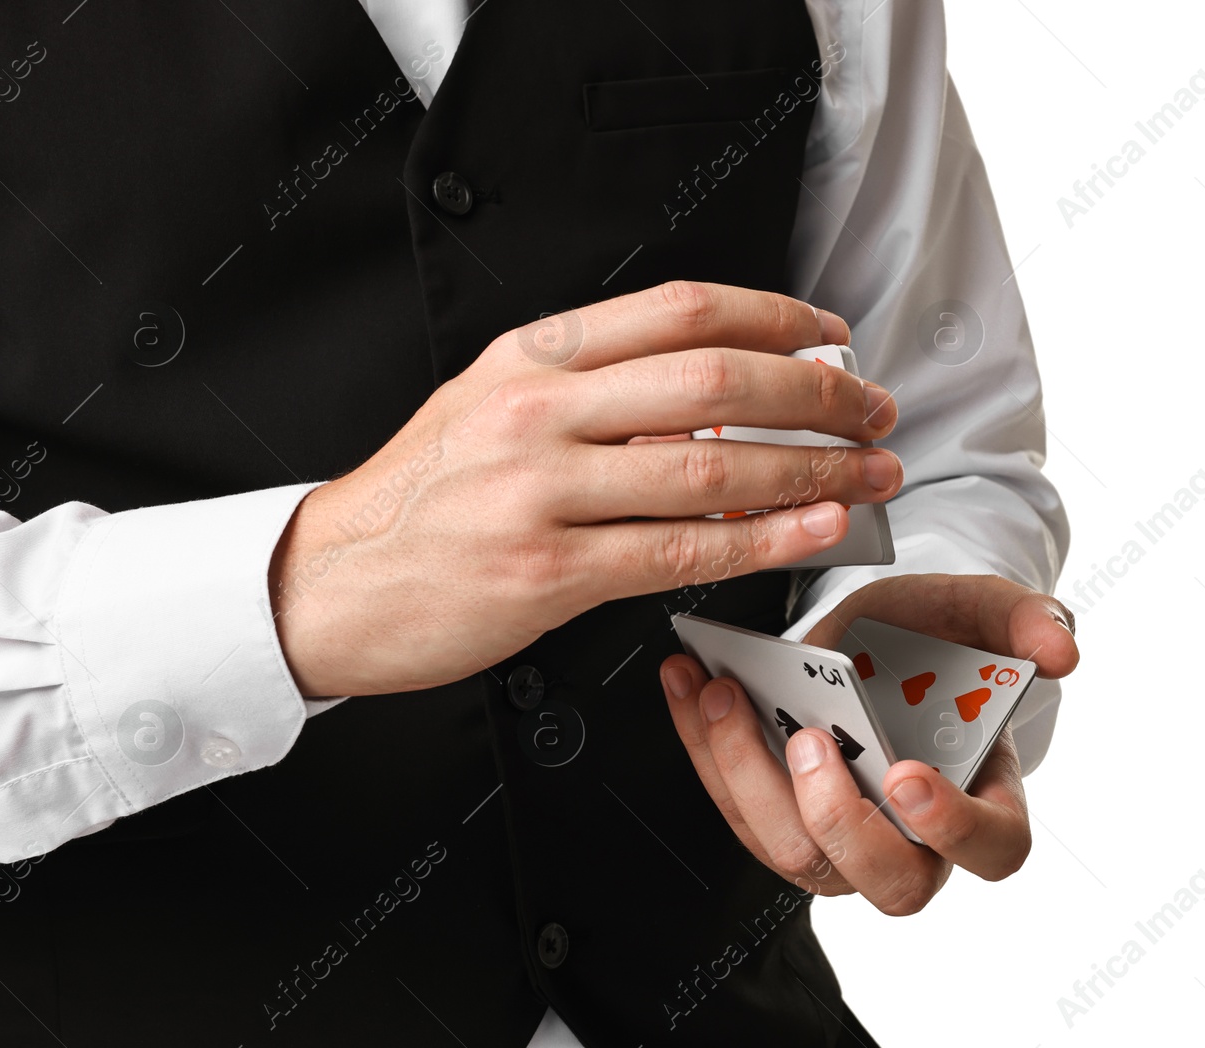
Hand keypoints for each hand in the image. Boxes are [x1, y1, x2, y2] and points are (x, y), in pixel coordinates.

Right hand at [269, 282, 903, 696]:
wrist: (332, 580)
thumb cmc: (423, 497)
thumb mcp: (492, 403)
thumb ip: (593, 385)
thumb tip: (719, 385)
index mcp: (533, 357)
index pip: (681, 310)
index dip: (777, 318)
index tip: (832, 338)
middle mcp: (540, 410)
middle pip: (716, 379)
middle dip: (818, 394)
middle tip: (872, 409)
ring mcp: (543, 489)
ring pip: (713, 466)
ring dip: (812, 469)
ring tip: (869, 472)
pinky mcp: (551, 569)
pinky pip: (684, 551)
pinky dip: (765, 539)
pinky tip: (814, 528)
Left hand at [660, 573, 1077, 914]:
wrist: (871, 635)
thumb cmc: (933, 640)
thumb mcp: (979, 612)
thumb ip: (1024, 622)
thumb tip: (1061, 650)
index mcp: (982, 800)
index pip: (990, 850)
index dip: (953, 827)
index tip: (908, 774)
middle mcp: (910, 838)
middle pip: (882, 878)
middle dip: (837, 816)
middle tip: (809, 740)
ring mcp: (839, 838)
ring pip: (790, 850)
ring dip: (748, 775)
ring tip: (728, 694)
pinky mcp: (776, 820)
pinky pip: (734, 808)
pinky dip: (705, 744)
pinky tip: (693, 681)